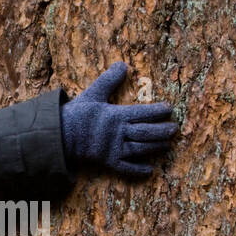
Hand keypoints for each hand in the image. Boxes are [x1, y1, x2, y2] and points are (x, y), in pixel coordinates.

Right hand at [59, 61, 177, 175]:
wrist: (61, 135)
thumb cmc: (78, 113)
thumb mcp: (93, 92)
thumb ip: (109, 79)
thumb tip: (123, 64)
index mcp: (115, 115)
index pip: (142, 112)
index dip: (158, 111)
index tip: (169, 108)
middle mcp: (118, 133)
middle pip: (145, 132)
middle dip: (162, 130)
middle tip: (175, 128)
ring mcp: (114, 149)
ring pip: (140, 149)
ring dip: (156, 146)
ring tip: (168, 144)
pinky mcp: (108, 161)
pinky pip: (126, 168)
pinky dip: (138, 170)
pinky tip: (150, 170)